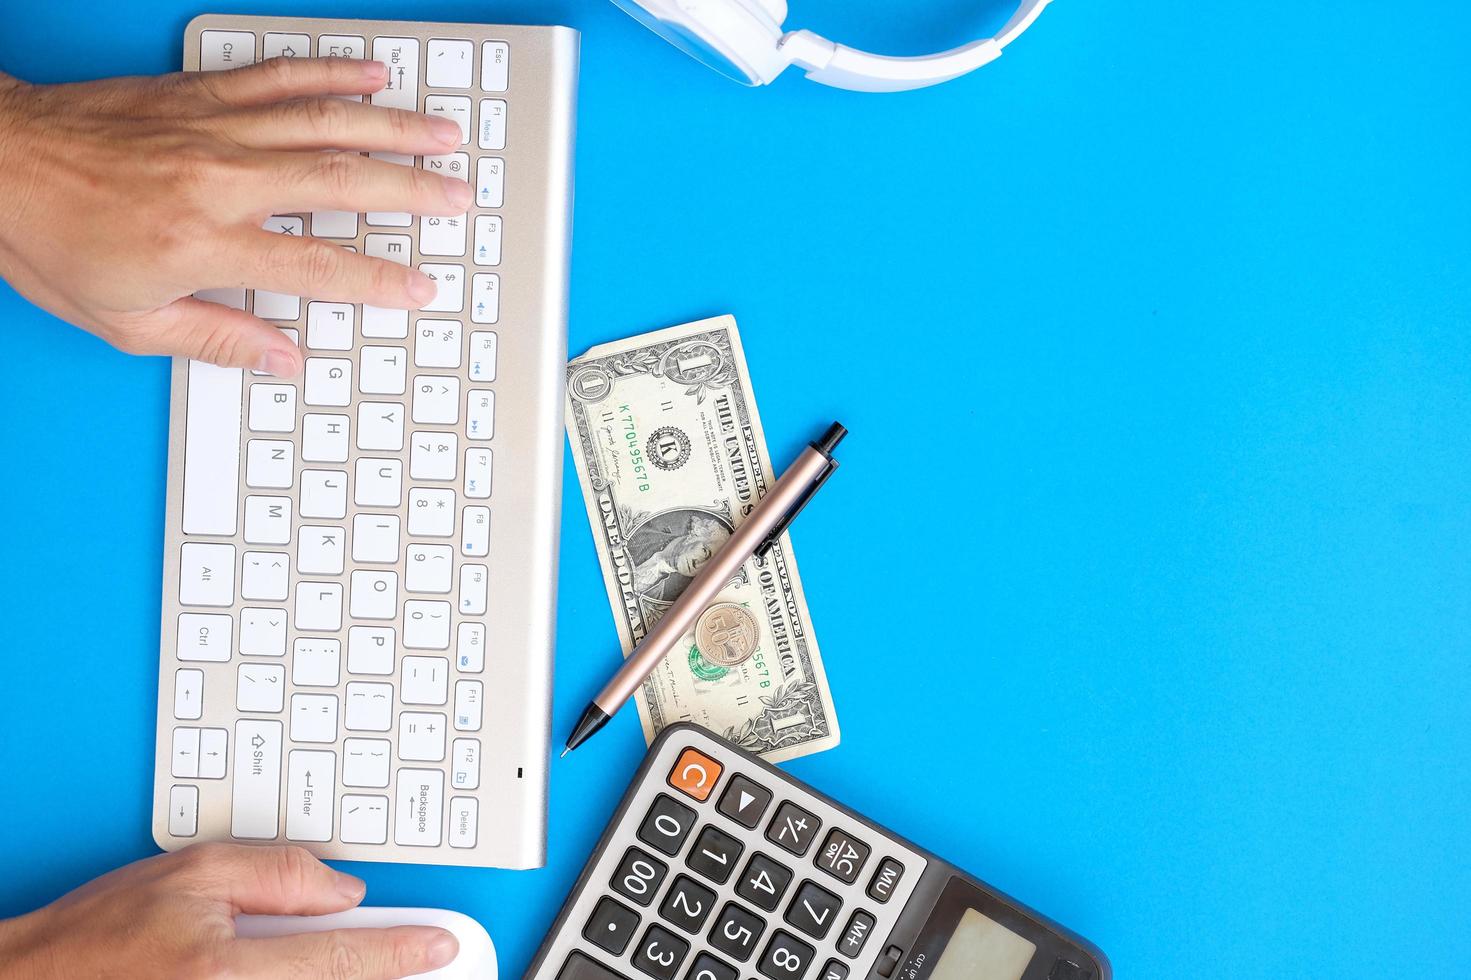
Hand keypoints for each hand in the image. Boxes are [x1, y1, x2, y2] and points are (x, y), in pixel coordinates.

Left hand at [0, 59, 470, 375]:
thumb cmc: (49, 241)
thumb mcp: (126, 320)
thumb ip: (214, 339)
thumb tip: (281, 360)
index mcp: (206, 243)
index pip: (318, 267)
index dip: (379, 281)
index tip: (419, 288)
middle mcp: (220, 180)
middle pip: (340, 181)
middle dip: (412, 191)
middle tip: (460, 197)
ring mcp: (213, 129)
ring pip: (324, 121)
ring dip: (392, 126)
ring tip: (442, 133)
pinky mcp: (197, 95)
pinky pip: (277, 77)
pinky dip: (328, 73)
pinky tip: (369, 75)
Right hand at [0, 843, 457, 978]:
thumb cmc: (98, 935)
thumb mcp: (190, 873)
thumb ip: (278, 874)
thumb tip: (342, 890)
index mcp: (225, 969)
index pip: (339, 957)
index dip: (399, 949)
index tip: (440, 945)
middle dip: (379, 972)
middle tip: (420, 958)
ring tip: (363, 961)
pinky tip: (310, 971)